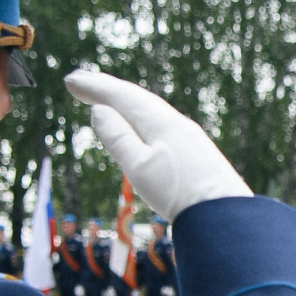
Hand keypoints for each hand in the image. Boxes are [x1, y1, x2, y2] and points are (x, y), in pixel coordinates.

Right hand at [67, 70, 251, 221]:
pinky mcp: (196, 153)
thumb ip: (117, 137)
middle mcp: (177, 122)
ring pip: (151, 110)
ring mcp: (189, 137)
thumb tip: (100, 110)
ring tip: (106, 97)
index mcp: (160, 122)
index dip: (94, 87)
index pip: (122, 96)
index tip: (69, 80)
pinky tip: (140, 126)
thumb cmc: (179, 195)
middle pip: (136, 98)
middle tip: (81, 80)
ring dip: (125, 101)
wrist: (225, 216)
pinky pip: (161, 123)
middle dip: (107, 89)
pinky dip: (141, 117)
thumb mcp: (139, 167)